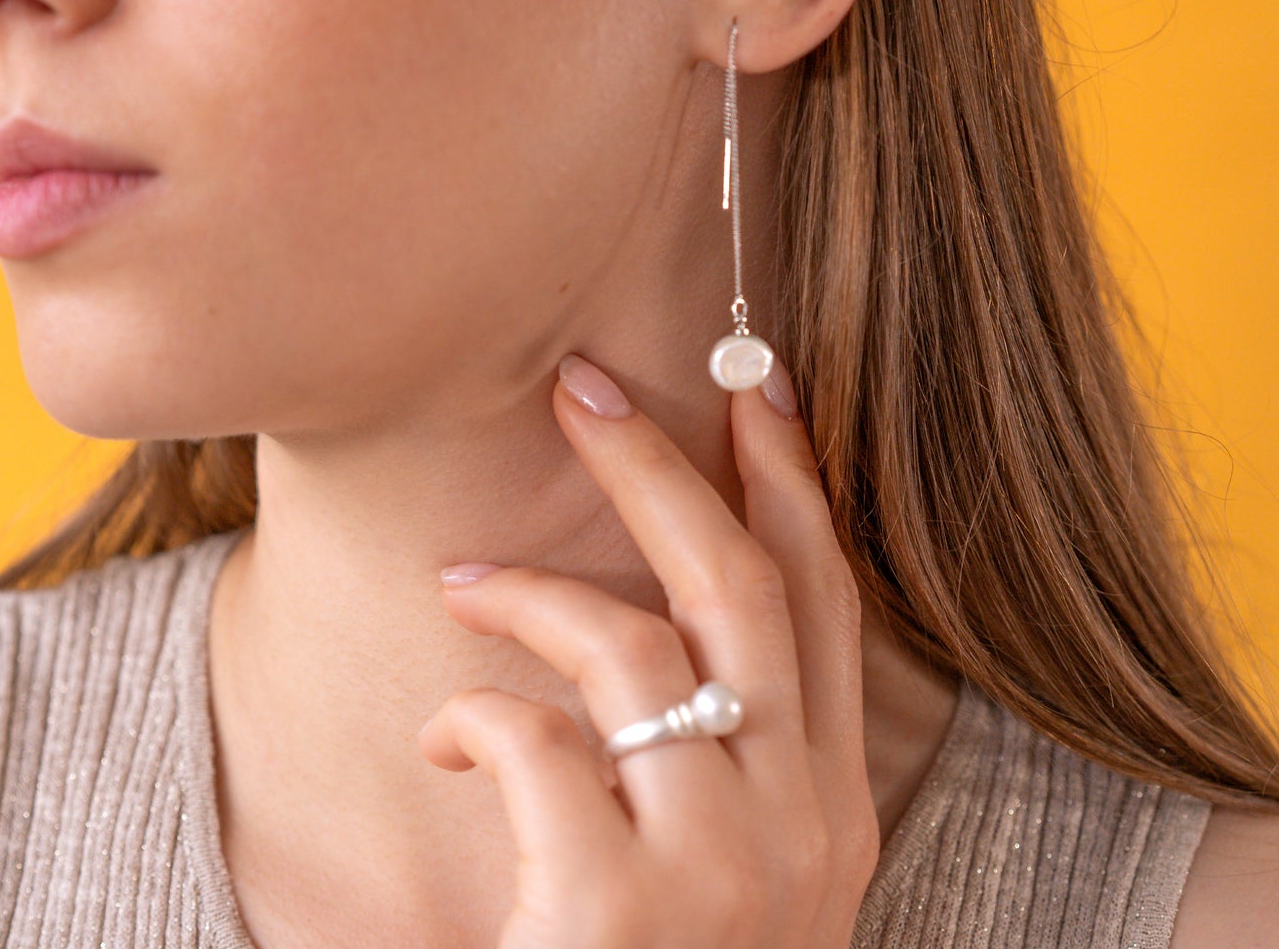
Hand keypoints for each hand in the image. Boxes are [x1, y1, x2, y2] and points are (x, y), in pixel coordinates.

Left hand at [417, 351, 878, 948]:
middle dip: (666, 466)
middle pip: (747, 589)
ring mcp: (721, 874)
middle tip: (581, 383)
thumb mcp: (725, 884)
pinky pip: (535, 737)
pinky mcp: (616, 911)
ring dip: (529, 590)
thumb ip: (718, 769)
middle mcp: (803, 834)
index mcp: (834, 818)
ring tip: (460, 583)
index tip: (757, 387)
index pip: (828, 609)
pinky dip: (473, 712)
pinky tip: (444, 733)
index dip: (793, 484)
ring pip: (635, 643)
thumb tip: (653, 628)